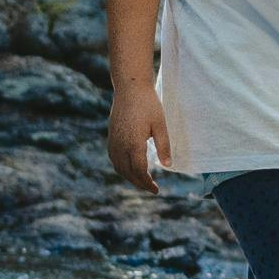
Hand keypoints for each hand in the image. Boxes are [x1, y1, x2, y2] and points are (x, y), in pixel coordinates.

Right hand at [105, 76, 168, 192]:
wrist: (130, 88)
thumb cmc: (148, 104)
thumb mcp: (160, 125)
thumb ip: (164, 146)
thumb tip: (168, 166)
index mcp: (133, 144)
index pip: (139, 172)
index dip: (147, 183)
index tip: (156, 190)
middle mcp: (120, 146)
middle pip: (128, 173)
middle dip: (139, 183)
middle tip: (151, 188)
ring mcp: (113, 141)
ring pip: (118, 167)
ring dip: (129, 177)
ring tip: (141, 181)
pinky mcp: (111, 137)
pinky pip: (114, 159)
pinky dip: (121, 168)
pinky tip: (129, 168)